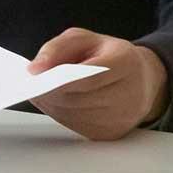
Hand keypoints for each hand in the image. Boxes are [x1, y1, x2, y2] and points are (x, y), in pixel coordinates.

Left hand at [27, 29, 168, 139]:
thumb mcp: (83, 39)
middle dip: (50, 91)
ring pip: (74, 115)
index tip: (35, 75)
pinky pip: (77, 126)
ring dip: (53, 104)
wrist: (140, 78)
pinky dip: (61, 114)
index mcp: (127, 62)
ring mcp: (124, 117)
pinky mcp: (113, 133)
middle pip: (79, 98)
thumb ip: (56, 48)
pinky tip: (58, 102)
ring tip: (44, 90)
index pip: (91, 76)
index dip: (60, 78)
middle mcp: (131, 93)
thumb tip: (34, 69)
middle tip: (32, 83)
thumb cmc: (107, 55)